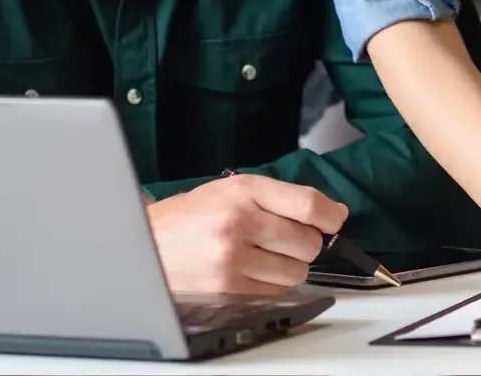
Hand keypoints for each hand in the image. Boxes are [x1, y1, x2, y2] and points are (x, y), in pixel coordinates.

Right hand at [146, 174, 345, 294]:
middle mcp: (239, 222)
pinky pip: (277, 290)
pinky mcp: (228, 288)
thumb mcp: (232, 189)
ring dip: (290, 266)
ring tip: (264, 255)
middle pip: (308, 241)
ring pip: (297, 271)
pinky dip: (273, 283)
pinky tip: (252, 270)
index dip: (331, 216)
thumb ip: (282, 198)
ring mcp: (233, 259)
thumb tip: (332, 214)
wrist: (145, 243)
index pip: (309, 205)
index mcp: (243, 190)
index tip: (334, 220)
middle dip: (306, 242)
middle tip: (287, 238)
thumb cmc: (191, 216)